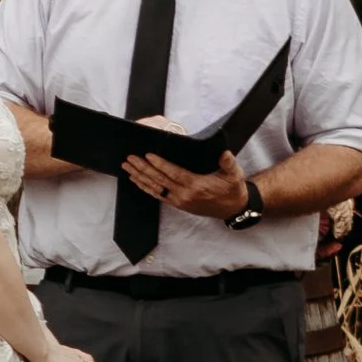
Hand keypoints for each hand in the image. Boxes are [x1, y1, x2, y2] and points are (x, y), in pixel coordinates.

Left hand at [121, 139, 251, 219]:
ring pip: (155, 188)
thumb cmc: (231, 189)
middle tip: (130, 158)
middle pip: (160, 180)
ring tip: (127, 167)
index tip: (148, 155)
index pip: (174, 173)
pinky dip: (145, 187)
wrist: (232, 208)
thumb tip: (224, 153)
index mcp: (196, 185)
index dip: (160, 164)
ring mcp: (179, 200)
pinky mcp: (177, 204)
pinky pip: (158, 195)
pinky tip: (136, 180)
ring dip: (140, 177)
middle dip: (143, 168)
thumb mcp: (234, 175)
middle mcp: (184, 195)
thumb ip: (228, 163)